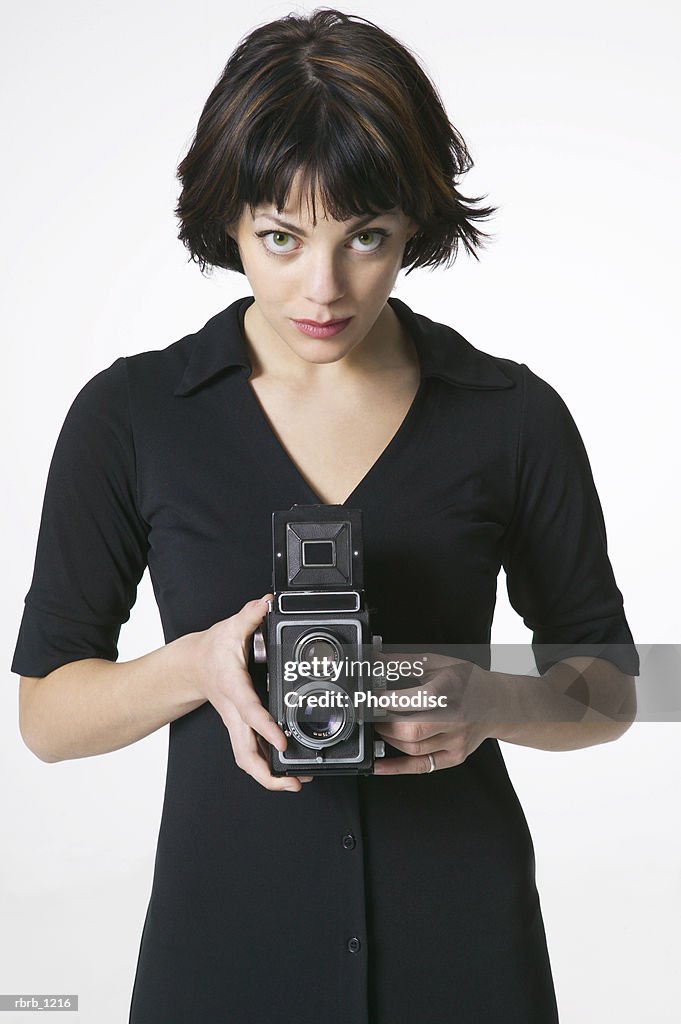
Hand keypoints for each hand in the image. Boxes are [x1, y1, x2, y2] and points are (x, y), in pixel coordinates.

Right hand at [196, 594, 312, 791]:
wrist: (191, 666)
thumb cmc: (211, 650)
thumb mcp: (230, 628)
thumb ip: (250, 615)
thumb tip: (267, 603)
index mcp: (233, 690)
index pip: (251, 712)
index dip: (266, 728)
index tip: (283, 742)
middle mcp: (235, 713)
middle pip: (245, 753)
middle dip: (267, 773)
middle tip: (293, 782)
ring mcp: (237, 724)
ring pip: (248, 759)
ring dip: (269, 776)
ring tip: (296, 783)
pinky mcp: (241, 728)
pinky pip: (252, 752)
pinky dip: (268, 765)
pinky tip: (288, 769)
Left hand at [372, 652, 494, 774]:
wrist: (497, 702)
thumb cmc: (467, 681)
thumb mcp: (436, 663)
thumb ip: (402, 663)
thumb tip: (374, 660)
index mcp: (448, 691)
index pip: (410, 700)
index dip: (384, 701)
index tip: (369, 697)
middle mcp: (455, 719)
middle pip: (411, 730)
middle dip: (383, 724)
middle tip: (373, 715)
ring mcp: (456, 742)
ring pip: (413, 749)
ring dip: (389, 739)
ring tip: (382, 727)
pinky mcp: (455, 757)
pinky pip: (421, 766)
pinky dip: (396, 768)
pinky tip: (379, 764)